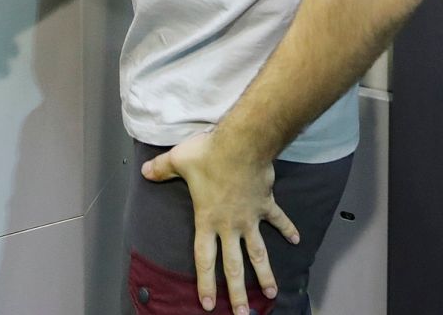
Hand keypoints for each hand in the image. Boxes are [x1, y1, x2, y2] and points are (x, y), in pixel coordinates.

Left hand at [142, 131, 300, 313]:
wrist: (243, 144)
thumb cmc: (210, 154)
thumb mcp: (179, 161)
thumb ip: (161, 169)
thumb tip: (145, 171)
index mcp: (207, 220)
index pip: (204, 259)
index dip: (206, 283)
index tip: (209, 304)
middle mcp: (230, 225)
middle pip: (234, 266)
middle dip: (237, 293)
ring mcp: (250, 217)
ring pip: (258, 253)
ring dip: (265, 274)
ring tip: (271, 293)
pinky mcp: (265, 204)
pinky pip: (278, 220)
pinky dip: (287, 229)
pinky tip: (296, 240)